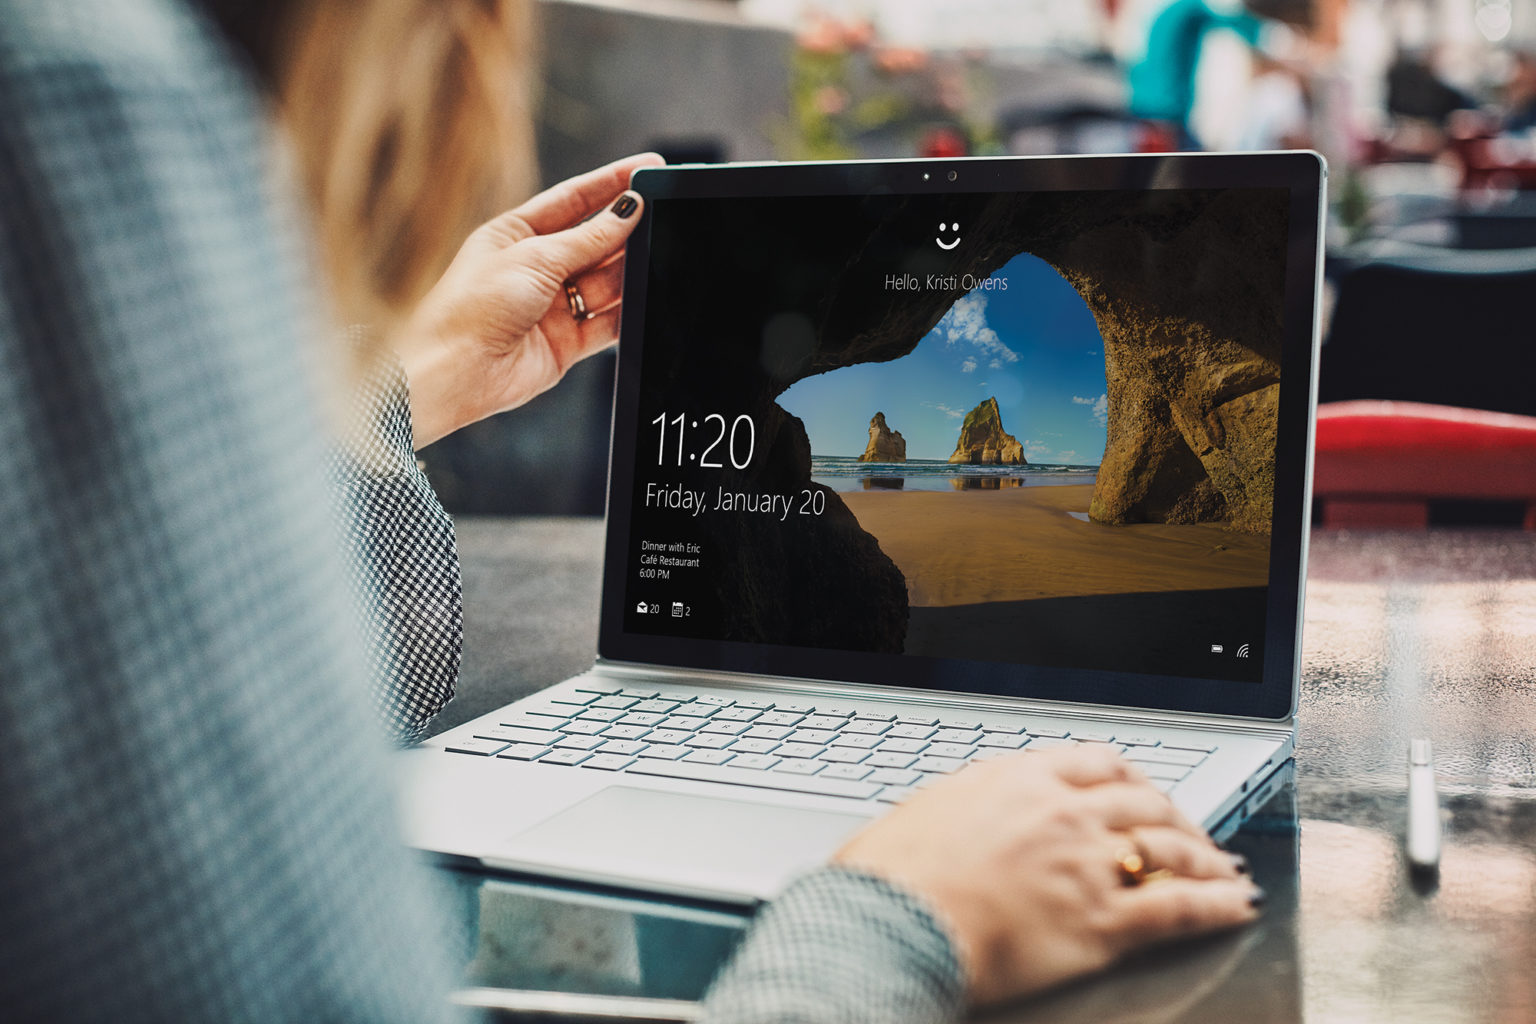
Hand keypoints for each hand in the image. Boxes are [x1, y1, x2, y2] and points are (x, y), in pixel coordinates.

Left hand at [396, 153, 664, 448]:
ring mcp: (552, 307)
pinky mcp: (566, 344)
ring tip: (658, 255)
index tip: (647, 167)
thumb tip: (627, 210)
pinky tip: (646, 300)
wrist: (453, 372)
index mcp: (515, 234)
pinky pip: (607, 323)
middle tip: (662, 212)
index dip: (611, 182)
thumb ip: (587, 238)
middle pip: (594, 241)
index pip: (573, 200)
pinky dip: (627, 313)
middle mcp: (534, 269)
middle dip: (627, 229)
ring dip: (630, 271)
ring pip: (605, 282)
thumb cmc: (470, 309)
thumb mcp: (533, 258)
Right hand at [832, 746, 1259, 1005]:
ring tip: (1224, 868)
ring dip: (1206, 856)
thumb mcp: (923, 815)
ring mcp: (1088, 863)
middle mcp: (1063, 812)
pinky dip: (1217, 904)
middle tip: (1188, 831)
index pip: (1096, 762)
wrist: (893, 921)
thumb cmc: (889, 877)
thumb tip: (958, 817)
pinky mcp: (1103, 921)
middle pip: (1143, 800)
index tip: (1139, 788)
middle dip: (1174, 815)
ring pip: (1170, 847)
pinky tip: (1236, 905)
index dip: (1129, 777)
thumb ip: (962, 809)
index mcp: (1019, 779)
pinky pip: (1180, 906)